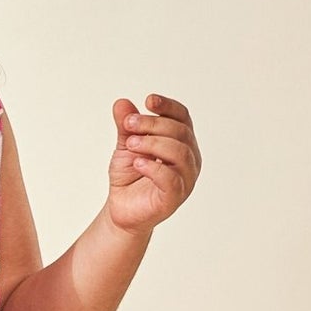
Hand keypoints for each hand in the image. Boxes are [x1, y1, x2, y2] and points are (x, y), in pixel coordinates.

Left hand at [107, 94, 200, 232]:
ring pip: (180, 152)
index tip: (148, 100)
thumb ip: (126, 126)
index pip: (182, 117)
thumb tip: (121, 102)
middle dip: (152, 124)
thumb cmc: (129, 177)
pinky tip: (138, 163)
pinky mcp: (175, 197)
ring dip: (153, 142)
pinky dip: (154, 167)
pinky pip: (171, 178)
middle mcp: (189, 159)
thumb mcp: (125, 146)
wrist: (120, 209)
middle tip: (129, 123)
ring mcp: (185, 179)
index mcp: (181, 142)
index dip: (168, 106)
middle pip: (180, 132)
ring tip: (131, 144)